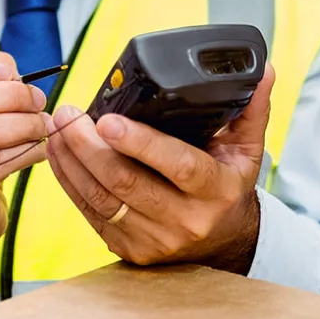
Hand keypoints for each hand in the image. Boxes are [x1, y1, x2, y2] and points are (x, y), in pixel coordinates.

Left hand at [44, 64, 275, 273]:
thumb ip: (250, 109)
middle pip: (126, 182)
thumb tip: (262, 70)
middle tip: (68, 114)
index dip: (140, 142)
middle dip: (88, 146)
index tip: (107, 119)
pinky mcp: (128, 248)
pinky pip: (91, 213)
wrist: (223, 242)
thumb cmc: (227, 186)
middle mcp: (185, 219)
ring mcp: (154, 239)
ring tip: (57, 127)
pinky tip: (58, 154)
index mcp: (215, 189)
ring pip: (101, 198)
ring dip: (71, 161)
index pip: (176, 164)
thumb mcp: (246, 150)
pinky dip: (69, 181)